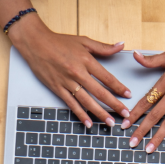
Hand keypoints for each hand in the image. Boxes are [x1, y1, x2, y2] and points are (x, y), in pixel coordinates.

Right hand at [7, 14, 131, 127]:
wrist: (36, 43)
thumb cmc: (59, 41)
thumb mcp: (83, 40)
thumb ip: (103, 47)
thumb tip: (121, 45)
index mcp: (86, 60)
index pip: (107, 77)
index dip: (119, 87)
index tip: (128, 95)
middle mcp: (78, 73)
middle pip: (100, 92)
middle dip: (114, 104)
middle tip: (125, 114)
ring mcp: (67, 83)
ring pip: (87, 101)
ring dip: (100, 113)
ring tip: (110, 122)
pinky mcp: (58, 89)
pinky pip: (71, 104)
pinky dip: (80, 115)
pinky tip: (88, 123)